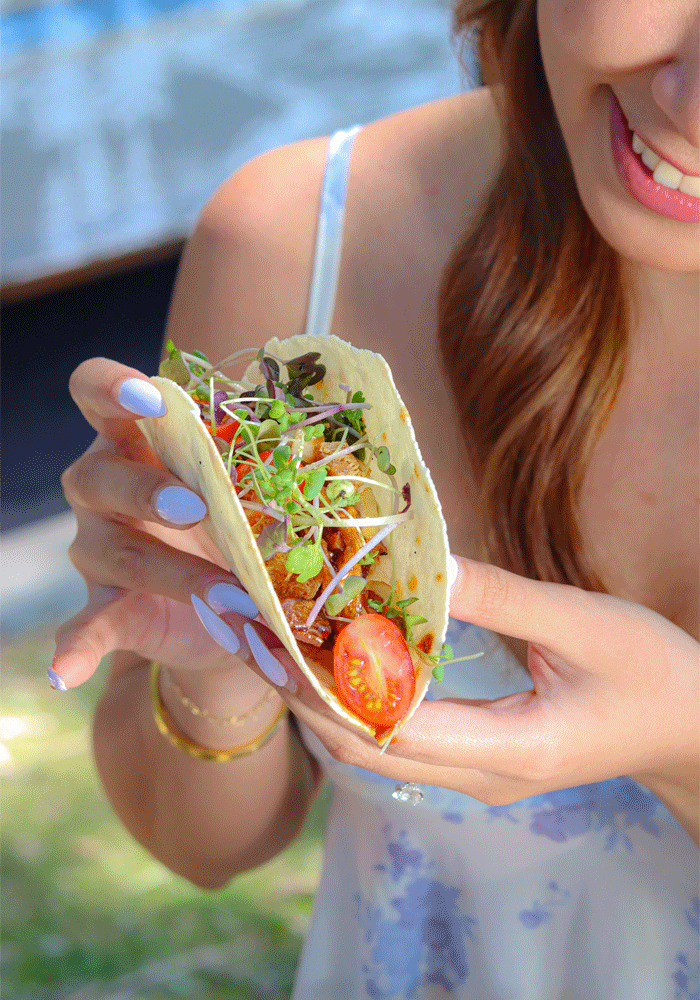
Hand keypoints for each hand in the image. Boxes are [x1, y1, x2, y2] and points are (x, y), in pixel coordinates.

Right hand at [54, 357, 298, 692]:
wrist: (226, 603)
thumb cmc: (237, 517)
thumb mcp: (250, 483)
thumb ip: (268, 453)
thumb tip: (348, 425)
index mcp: (136, 436)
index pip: (95, 391)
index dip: (112, 386)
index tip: (151, 396)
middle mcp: (103, 485)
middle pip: (98, 476)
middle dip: (146, 490)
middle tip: (198, 508)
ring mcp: (98, 549)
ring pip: (114, 552)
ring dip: (174, 576)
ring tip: (232, 599)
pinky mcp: (108, 608)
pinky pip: (85, 626)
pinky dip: (77, 647)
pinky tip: (67, 669)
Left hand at [285, 555, 699, 839]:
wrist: (690, 725)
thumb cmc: (650, 672)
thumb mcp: (580, 622)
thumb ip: (498, 598)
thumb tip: (421, 563)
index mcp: (508, 751)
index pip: (387, 730)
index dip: (323, 688)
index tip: (274, 639)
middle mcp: (480, 778)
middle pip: (366, 748)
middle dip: (305, 695)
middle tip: (257, 634)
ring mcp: (476, 776)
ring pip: (377, 748)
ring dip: (326, 699)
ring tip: (284, 640)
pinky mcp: (477, 759)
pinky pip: (402, 738)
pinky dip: (362, 700)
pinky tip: (343, 657)